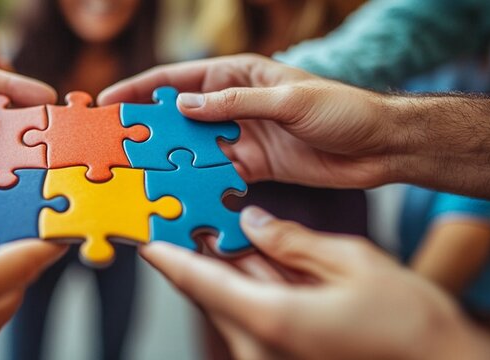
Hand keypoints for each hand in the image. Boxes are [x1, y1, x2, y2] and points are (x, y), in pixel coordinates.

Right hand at [98, 54, 401, 188]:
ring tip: (135, 174)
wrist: (380, 147)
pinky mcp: (251, 166)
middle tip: (113, 145)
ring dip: (166, 159)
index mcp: (238, 75)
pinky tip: (175, 193)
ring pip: (191, 147)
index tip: (109, 103)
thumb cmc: (343, 109)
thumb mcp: (288, 99)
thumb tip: (184, 104)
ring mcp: (239, 137)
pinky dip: (195, 182)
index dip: (140, 90)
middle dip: (145, 128)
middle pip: (176, 115)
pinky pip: (214, 173)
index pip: (178, 79)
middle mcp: (232, 105)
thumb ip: (235, 103)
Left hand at [141, 206, 489, 358]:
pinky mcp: (283, 354)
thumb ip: (292, 241)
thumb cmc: (408, 325)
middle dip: (196, 253)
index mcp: (271, 320)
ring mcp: (271, 353)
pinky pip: (253, 315)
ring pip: (231, 301)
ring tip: (213, 225)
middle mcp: (261, 344)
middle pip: (210, 291)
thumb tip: (252, 222)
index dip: (168, 257)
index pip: (200, 283)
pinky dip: (248, 285)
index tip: (146, 238)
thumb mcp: (351, 263)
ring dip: (223, 267)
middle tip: (181, 215)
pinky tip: (251, 254)